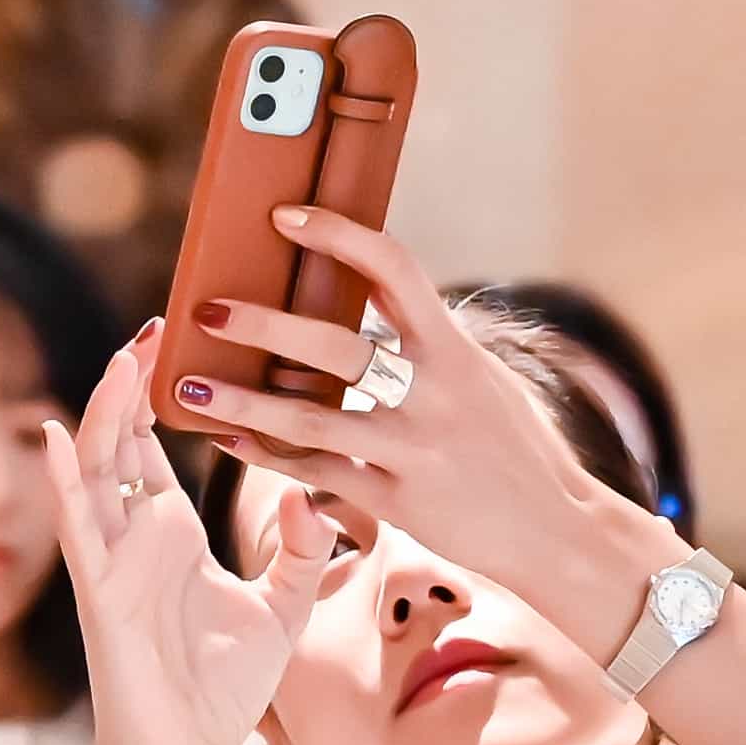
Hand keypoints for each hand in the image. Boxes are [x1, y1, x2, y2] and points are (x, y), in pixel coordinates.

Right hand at [44, 327, 345, 744]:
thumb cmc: (221, 687)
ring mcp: (111, 559)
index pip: (153, 448)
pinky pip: (78, 525)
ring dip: (106, 410)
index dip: (159, 395)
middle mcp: (133, 537)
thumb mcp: (282, 606)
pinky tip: (55, 433)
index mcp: (168, 534)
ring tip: (127, 356)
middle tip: (158, 325)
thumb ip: (299, 547)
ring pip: (97, 467)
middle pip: (121, 440)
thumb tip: (311, 492)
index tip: (176, 340)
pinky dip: (64, 478)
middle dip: (134, 382)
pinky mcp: (101, 590)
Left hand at [166, 209, 663, 660]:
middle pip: (336, 344)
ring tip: (189, 384)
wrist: (555, 528)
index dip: (338, 236)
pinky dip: (266, 454)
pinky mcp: (400, 501)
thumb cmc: (511, 447)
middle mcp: (437, 392)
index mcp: (455, 348)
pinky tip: (227, 439)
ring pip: (311, 419)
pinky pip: (318, 473)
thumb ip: (429, 343)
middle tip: (209, 310)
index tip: (286, 216)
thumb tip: (369, 302)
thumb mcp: (481, 378)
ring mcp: (416, 449)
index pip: (395, 268)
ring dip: (242, 399)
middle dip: (265, 324)